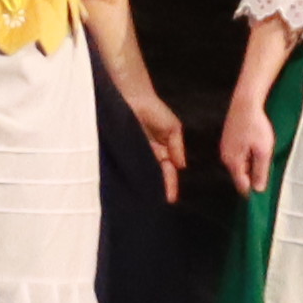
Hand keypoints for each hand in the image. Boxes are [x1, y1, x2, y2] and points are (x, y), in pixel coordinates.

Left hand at [121, 81, 190, 199]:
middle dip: (155, 190)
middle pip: (153, 176)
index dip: (169, 185)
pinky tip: (129, 185)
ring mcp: (133, 153)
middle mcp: (148, 155)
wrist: (131, 96)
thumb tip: (182, 167)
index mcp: (162, 151)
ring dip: (142, 185)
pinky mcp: (120, 151)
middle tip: (155, 206)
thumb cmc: (154, 109)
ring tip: (144, 202)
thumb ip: (177, 148)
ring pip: (140, 174)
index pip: (167, 172)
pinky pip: (126, 166)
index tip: (170, 199)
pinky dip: (129, 175)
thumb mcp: (172, 128)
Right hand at [218, 75, 282, 201]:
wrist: (245, 103)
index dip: (252, 190)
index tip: (262, 191)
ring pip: (239, 165)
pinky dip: (246, 156)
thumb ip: (260, 172)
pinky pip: (237, 156)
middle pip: (239, 175)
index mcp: (233, 162)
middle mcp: (225, 157)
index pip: (241, 185)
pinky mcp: (227, 141)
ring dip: (250, 165)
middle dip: (251, 176)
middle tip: (265, 168)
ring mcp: (225, 148)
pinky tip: (254, 147)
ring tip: (261, 155)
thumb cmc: (256, 126)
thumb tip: (258, 189)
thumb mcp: (263, 151)